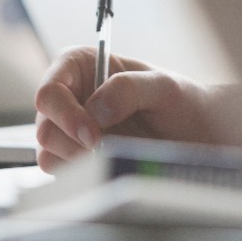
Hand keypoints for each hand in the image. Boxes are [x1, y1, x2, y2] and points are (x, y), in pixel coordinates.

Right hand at [32, 46, 225, 172]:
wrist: (197, 135)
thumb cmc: (180, 101)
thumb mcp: (163, 86)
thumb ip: (128, 88)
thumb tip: (96, 109)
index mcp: (80, 67)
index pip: (50, 90)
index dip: (64, 113)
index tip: (92, 132)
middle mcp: (70, 97)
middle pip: (45, 126)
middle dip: (72, 142)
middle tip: (104, 149)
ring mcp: (71, 130)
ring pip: (49, 153)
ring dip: (78, 160)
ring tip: (112, 155)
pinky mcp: (78, 157)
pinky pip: (64, 172)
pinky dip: (83, 173)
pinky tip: (109, 166)